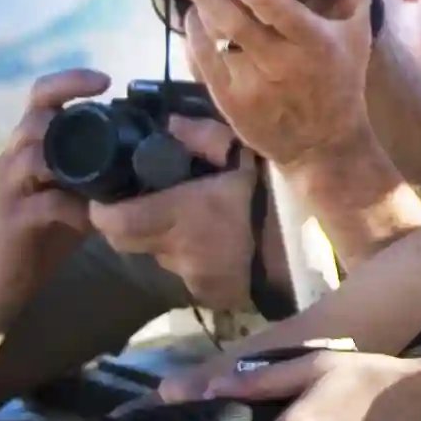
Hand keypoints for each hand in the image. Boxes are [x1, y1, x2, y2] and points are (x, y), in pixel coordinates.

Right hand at [0, 69, 104, 309]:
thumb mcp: (78, 188)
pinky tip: (95, 217)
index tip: (105, 80)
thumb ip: (103, 166)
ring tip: (108, 171)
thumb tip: (155, 150)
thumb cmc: (48, 225)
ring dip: (73, 161)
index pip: (40, 95)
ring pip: (33, 156)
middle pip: (35, 119)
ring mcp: (10, 187)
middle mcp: (15, 157)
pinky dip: (74, 208)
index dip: (69, 81)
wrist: (6, 273)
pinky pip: (44, 204)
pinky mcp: (13, 219)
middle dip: (70, 113)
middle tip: (111, 117)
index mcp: (32, 142)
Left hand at [87, 117, 282, 314]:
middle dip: (123, 222)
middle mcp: (179, 253)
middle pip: (125, 243)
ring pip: (159, 257)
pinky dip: (191, 259)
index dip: (101, 209)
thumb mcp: (245, 150)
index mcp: (181, 214)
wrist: (319, 248)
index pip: (113, 221)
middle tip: (139, 201)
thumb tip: (169, 124)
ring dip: (163, 239)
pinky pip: (187, 275)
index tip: (106, 195)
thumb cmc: (279, 194)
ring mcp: (195, 280)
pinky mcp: (212, 296)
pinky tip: (214, 244)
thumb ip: (201, 135)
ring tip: (187, 219)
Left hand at [171, 0, 378, 170]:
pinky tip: (194, 22)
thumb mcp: (358, 40)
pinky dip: (194, 39)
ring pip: (212, 39)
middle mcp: (279, 63)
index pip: (272, 6)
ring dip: (196, 10)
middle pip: (231, 19)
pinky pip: (202, 63)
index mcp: (313, 42)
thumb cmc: (341, 84)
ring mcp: (250, 84)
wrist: (324, 144)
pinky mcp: (230, 102)